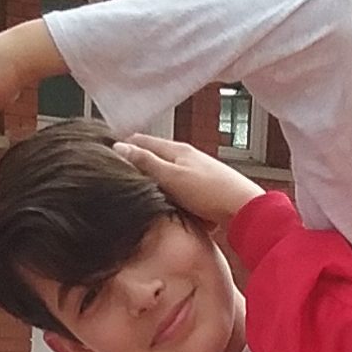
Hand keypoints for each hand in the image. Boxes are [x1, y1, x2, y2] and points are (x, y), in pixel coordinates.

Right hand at [113, 133, 264, 228]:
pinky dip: (171, 197)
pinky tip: (168, 208)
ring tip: (139, 194)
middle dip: (137, 166)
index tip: (106, 154)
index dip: (122, 146)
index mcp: (177, 149)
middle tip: (118, 176)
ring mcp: (196, 173)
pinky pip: (180, 191)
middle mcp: (187, 158)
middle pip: (154, 157)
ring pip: (167, 175)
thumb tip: (118, 147)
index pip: (141, 140)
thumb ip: (146, 163)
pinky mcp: (204, 191)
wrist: (246, 211)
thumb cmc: (211, 193)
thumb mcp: (171, 177)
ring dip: (154, 183)